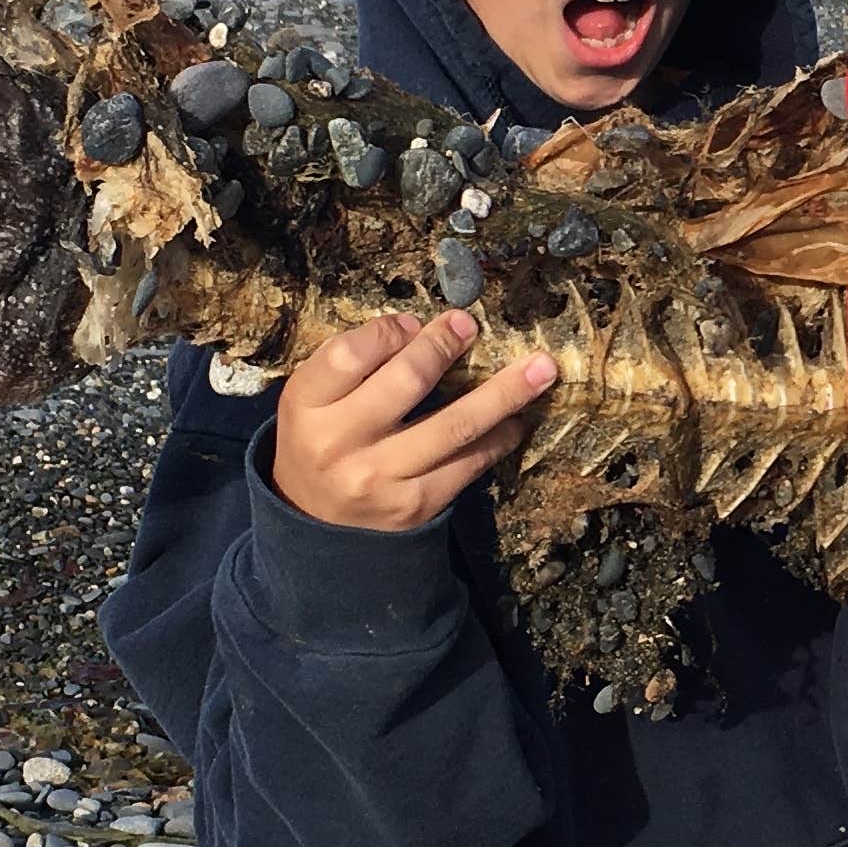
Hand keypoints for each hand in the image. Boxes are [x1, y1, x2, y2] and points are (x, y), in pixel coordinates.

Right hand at [267, 310, 556, 531]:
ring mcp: (380, 478)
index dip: (388, 332)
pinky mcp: (415, 505)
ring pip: (454, 426)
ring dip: (504, 394)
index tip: (415, 323)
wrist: (314, 523)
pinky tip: (517, 420)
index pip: (349, 355)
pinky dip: (499, 437)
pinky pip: (469, 463)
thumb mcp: (312, 398)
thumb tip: (421, 330)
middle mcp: (339, 444)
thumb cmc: (319, 440)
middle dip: (445, 347)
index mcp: (305, 406)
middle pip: (406, 382)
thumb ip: (352, 364)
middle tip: (471, 326)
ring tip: (541, 369)